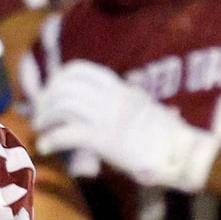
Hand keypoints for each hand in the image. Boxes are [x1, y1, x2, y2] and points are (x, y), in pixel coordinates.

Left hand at [28, 60, 220, 192]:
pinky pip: (68, 133)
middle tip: (40, 114)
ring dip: (45, 117)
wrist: (180, 150)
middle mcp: (111, 97)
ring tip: (41, 129)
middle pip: (65, 85)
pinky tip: (45, 147)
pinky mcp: (104, 139)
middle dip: (46, 98)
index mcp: (119, 87)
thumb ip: (127, 98)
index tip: (51, 91)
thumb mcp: (143, 105)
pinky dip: (50, 140)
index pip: (80, 69)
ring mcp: (107, 116)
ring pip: (63, 105)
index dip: (58, 78)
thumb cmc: (165, 134)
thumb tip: (124, 92)